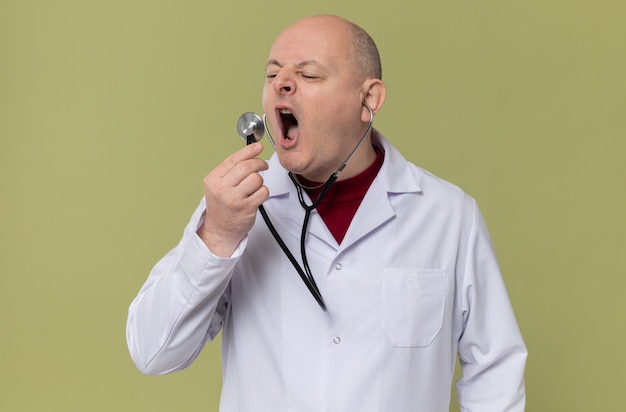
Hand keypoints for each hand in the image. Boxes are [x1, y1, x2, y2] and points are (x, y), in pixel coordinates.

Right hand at [197, 142, 268, 256]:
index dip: (248, 151)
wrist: (220, 229)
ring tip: (255, 186)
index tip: (258, 147)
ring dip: (260, 180)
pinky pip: (263, 192)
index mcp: (213, 180)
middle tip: (263, 165)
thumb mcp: (217, 185)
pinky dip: (263, 191)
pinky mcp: (246, 208)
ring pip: (256, 179)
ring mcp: (234, 199)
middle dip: (258, 163)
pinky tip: (257, 195)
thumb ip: (231, 170)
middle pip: (246, 167)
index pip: (233, 159)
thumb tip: (251, 152)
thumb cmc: (221, 205)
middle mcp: (222, 189)